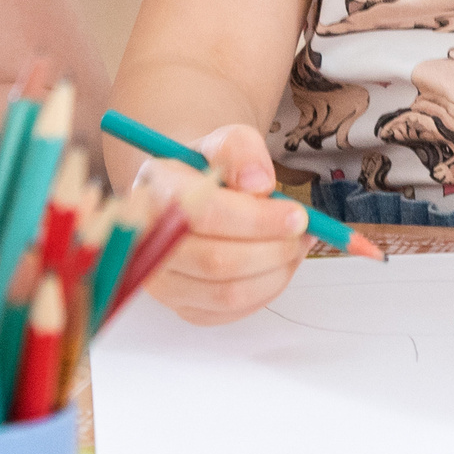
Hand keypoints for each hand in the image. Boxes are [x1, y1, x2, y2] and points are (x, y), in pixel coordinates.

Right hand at [139, 125, 310, 325]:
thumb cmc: (206, 169)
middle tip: (304, 233)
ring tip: (296, 246)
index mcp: (156, 193)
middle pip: (217, 261)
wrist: (186, 198)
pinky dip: (265, 291)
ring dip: (275, 273)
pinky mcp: (183, 307)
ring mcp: (162, 282)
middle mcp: (149, 244)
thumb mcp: (224, 141)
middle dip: (273, 250)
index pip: (206, 215)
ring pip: (227, 294)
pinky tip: (278, 264)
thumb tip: (259, 184)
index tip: (298, 216)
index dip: (258, 220)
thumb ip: (240, 150)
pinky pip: (231, 312)